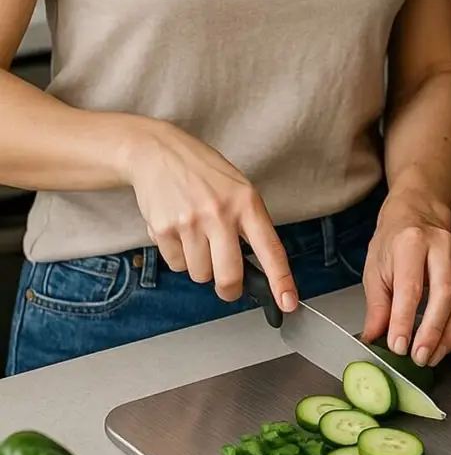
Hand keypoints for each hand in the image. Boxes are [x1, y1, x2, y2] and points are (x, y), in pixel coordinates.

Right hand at [122, 118, 296, 310]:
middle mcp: (220, 213)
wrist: (157, 152)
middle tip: (227, 286)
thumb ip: (248, 224)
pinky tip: (177, 230)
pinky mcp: (163, 230)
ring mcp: (190, 222)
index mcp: (246, 202)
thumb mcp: (238, 189)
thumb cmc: (203, 172)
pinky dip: (179, 256)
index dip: (281, 280)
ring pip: (200, 274)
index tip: (288, 302)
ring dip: (200, 265)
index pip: (270, 249)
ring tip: (195, 235)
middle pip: (229, 277)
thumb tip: (259, 267)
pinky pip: (177, 265)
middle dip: (228, 289)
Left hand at [360, 188, 450, 367]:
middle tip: (420, 356)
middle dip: (433, 330)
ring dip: (450, 334)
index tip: (398, 346)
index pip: (410, 286)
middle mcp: (442, 246)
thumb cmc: (394, 241)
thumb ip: (377, 305)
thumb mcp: (375, 268)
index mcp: (411, 242)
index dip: (405, 320)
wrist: (418, 213)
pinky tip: (448, 344)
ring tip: (433, 356)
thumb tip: (375, 338)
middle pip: (445, 293)